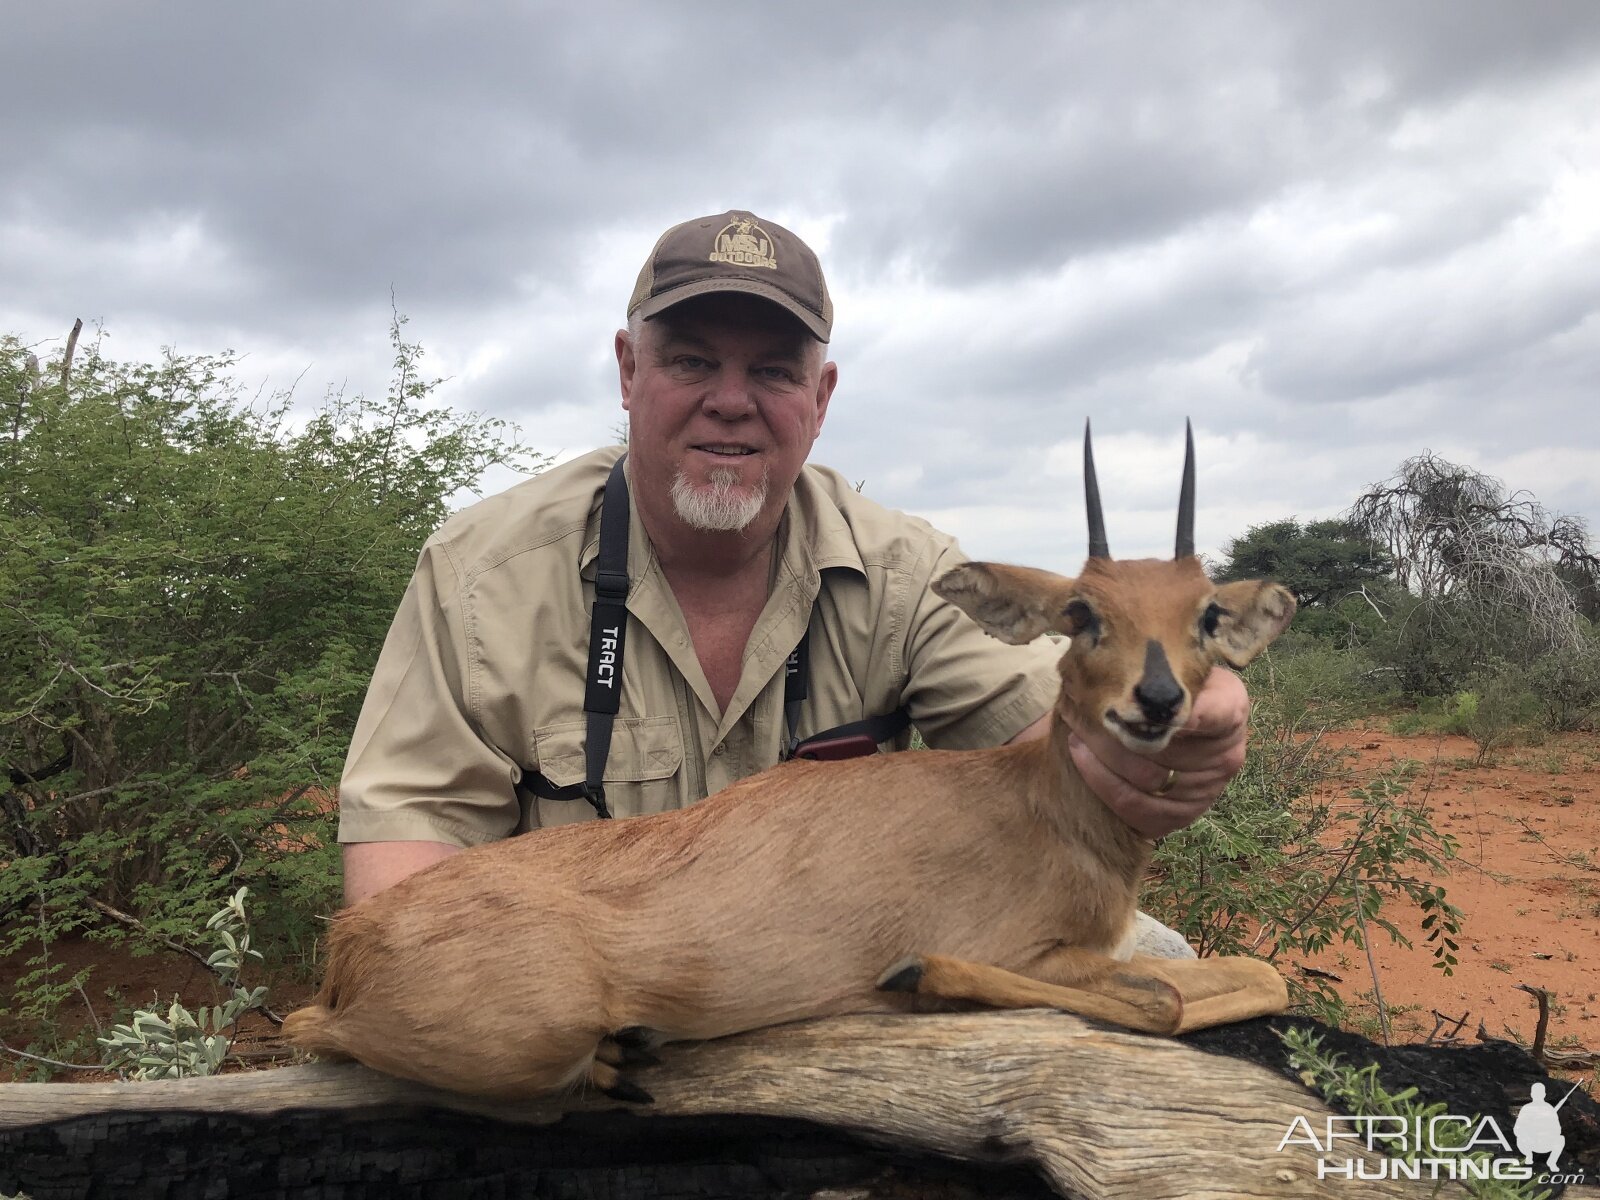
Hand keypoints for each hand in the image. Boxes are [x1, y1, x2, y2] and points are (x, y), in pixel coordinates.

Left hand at [1065, 667, 1249, 839]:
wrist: (1167, 725)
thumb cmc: (1167, 686)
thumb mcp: (1175, 665)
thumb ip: (1160, 665)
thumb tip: (1124, 651)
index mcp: (1231, 706)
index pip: (1215, 712)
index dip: (1181, 713)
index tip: (1146, 704)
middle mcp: (1227, 752)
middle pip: (1166, 746)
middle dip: (1117, 727)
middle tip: (1080, 707)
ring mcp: (1207, 789)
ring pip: (1146, 777)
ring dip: (1102, 753)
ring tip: (1075, 728)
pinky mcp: (1182, 815)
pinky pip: (1137, 806)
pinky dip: (1102, 781)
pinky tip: (1080, 755)